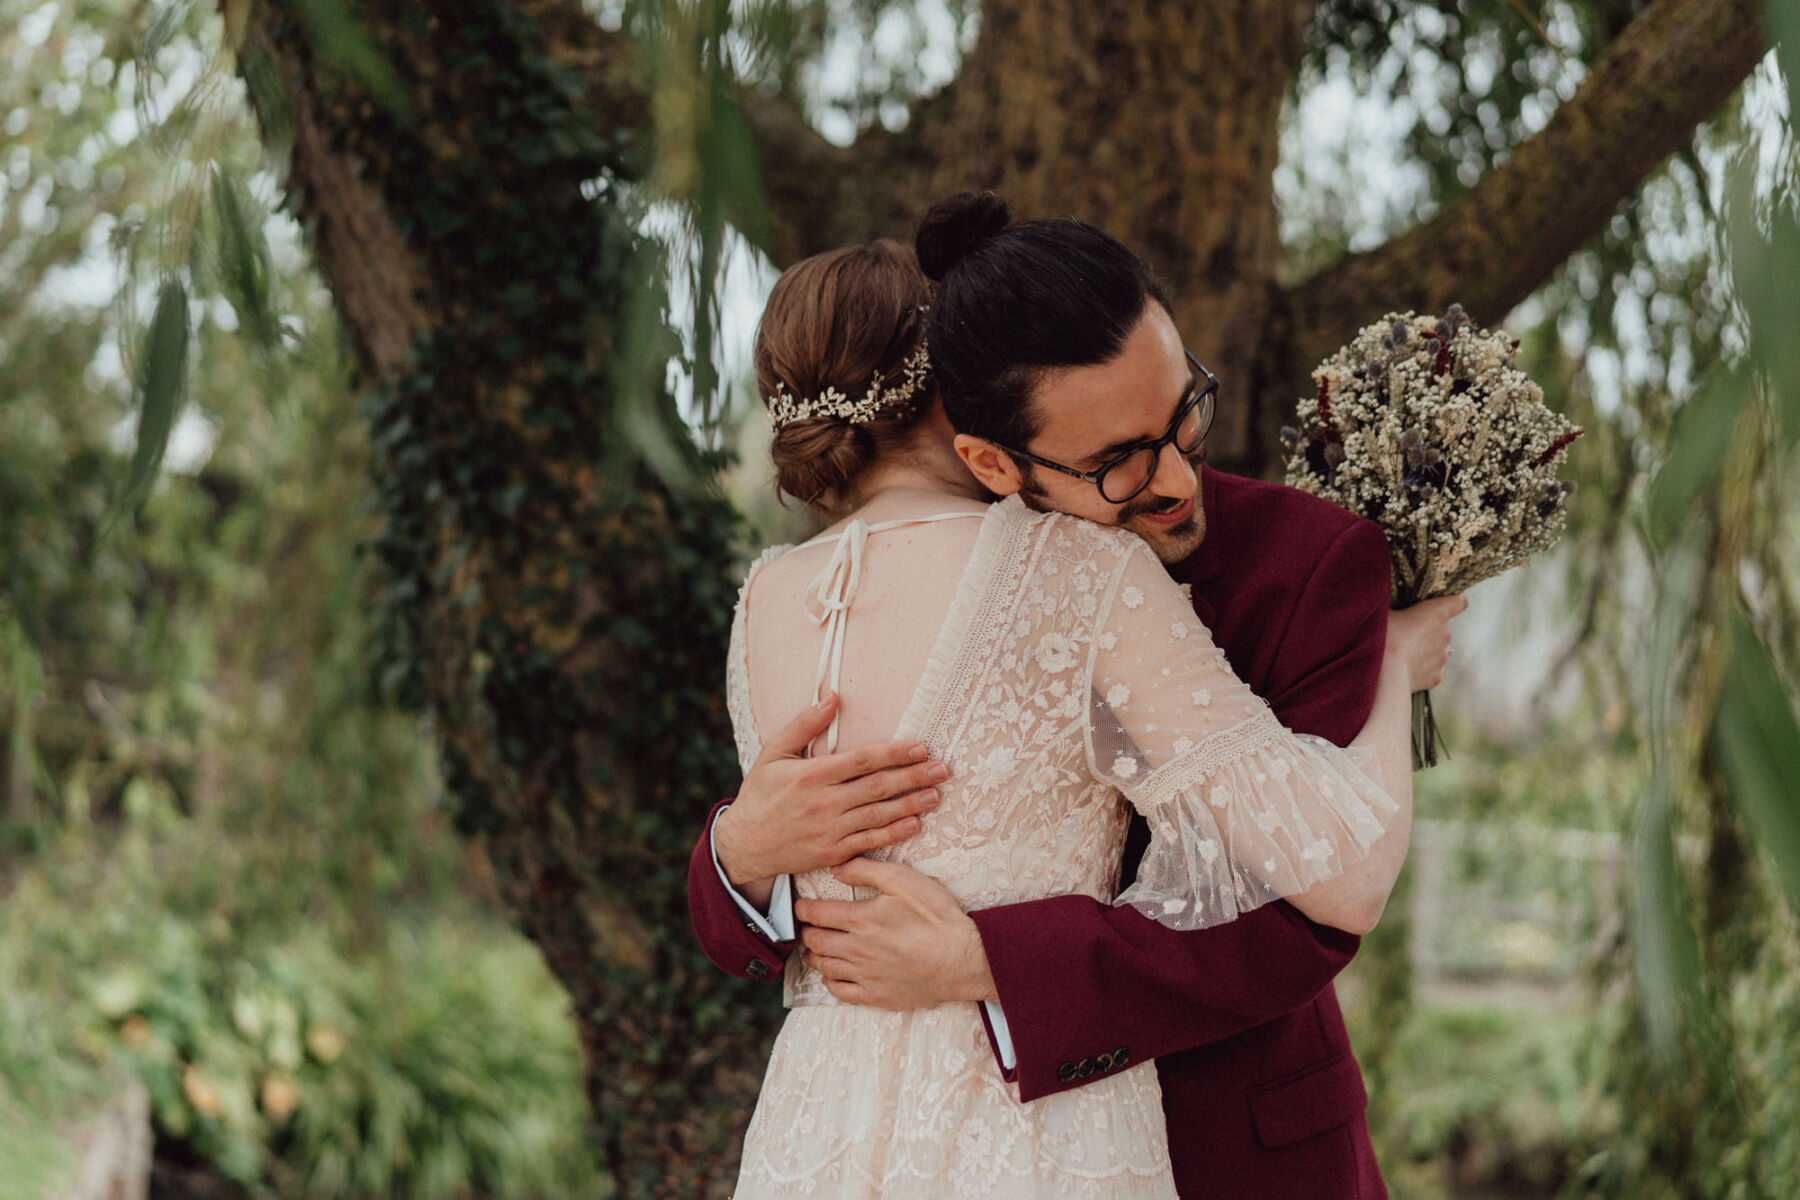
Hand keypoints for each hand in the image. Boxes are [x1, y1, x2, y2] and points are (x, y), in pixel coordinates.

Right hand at [713, 694, 948, 885]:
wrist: (743, 845)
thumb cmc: (760, 794)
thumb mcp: (773, 753)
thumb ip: (803, 725)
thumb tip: (832, 698)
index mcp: (812, 775)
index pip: (863, 760)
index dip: (895, 753)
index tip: (920, 747)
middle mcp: (824, 802)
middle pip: (878, 787)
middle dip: (914, 777)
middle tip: (943, 769)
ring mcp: (830, 830)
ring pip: (879, 815)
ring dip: (911, 804)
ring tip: (936, 794)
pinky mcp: (832, 853)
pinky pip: (869, 842)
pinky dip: (893, 834)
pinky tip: (914, 824)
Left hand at [794, 858, 997, 1008]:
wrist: (963, 959)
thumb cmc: (937, 917)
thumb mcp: (904, 880)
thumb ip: (866, 870)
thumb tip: (837, 870)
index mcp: (859, 920)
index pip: (816, 914)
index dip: (802, 908)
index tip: (800, 906)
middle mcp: (855, 949)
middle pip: (816, 941)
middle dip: (806, 931)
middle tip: (806, 926)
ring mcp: (865, 975)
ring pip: (824, 967)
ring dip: (814, 956)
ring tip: (814, 949)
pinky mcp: (876, 995)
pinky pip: (841, 992)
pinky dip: (830, 983)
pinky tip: (831, 976)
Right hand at [1386, 594, 1468, 692]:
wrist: (1385, 674)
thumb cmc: (1383, 637)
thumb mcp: (1384, 613)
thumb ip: (1395, 608)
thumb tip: (1391, 608)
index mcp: (1437, 612)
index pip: (1459, 602)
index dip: (1453, 602)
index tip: (1444, 604)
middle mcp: (1445, 633)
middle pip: (1442, 628)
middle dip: (1427, 629)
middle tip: (1405, 633)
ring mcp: (1443, 656)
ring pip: (1436, 649)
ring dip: (1424, 649)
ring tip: (1401, 654)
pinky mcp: (1436, 676)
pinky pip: (1431, 669)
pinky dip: (1421, 668)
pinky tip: (1404, 669)